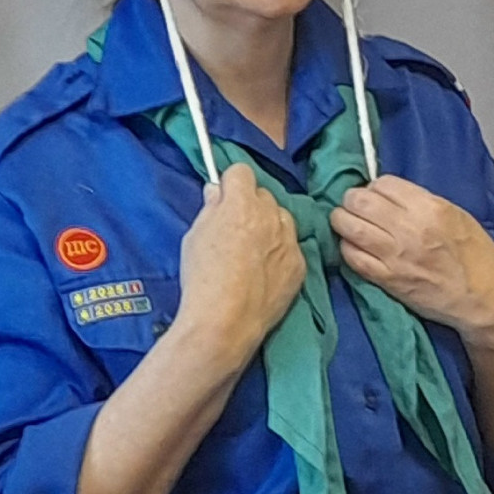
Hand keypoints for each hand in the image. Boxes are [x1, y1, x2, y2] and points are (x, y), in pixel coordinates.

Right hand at [178, 164, 304, 353]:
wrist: (226, 321)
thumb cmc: (202, 278)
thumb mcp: (195, 236)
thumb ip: (210, 209)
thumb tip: (218, 192)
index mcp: (241, 203)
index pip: (241, 172)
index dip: (231, 185)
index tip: (224, 199)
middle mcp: (271, 215)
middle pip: (263, 195)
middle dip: (250, 206)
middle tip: (235, 230)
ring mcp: (289, 240)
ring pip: (281, 219)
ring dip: (269, 227)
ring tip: (251, 254)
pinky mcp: (299, 264)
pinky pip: (291, 247)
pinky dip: (279, 253)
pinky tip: (264, 273)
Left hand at [330, 175, 493, 347]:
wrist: (485, 297)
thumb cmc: (476, 256)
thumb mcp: (454, 214)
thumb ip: (420, 202)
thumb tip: (388, 196)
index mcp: (429, 207)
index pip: (382, 183)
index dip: (374, 188)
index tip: (376, 196)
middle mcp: (409, 228)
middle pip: (359, 200)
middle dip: (353, 201)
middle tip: (356, 208)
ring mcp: (395, 255)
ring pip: (347, 225)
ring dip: (343, 222)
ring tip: (349, 225)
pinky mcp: (387, 280)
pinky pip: (351, 257)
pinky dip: (347, 248)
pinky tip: (356, 248)